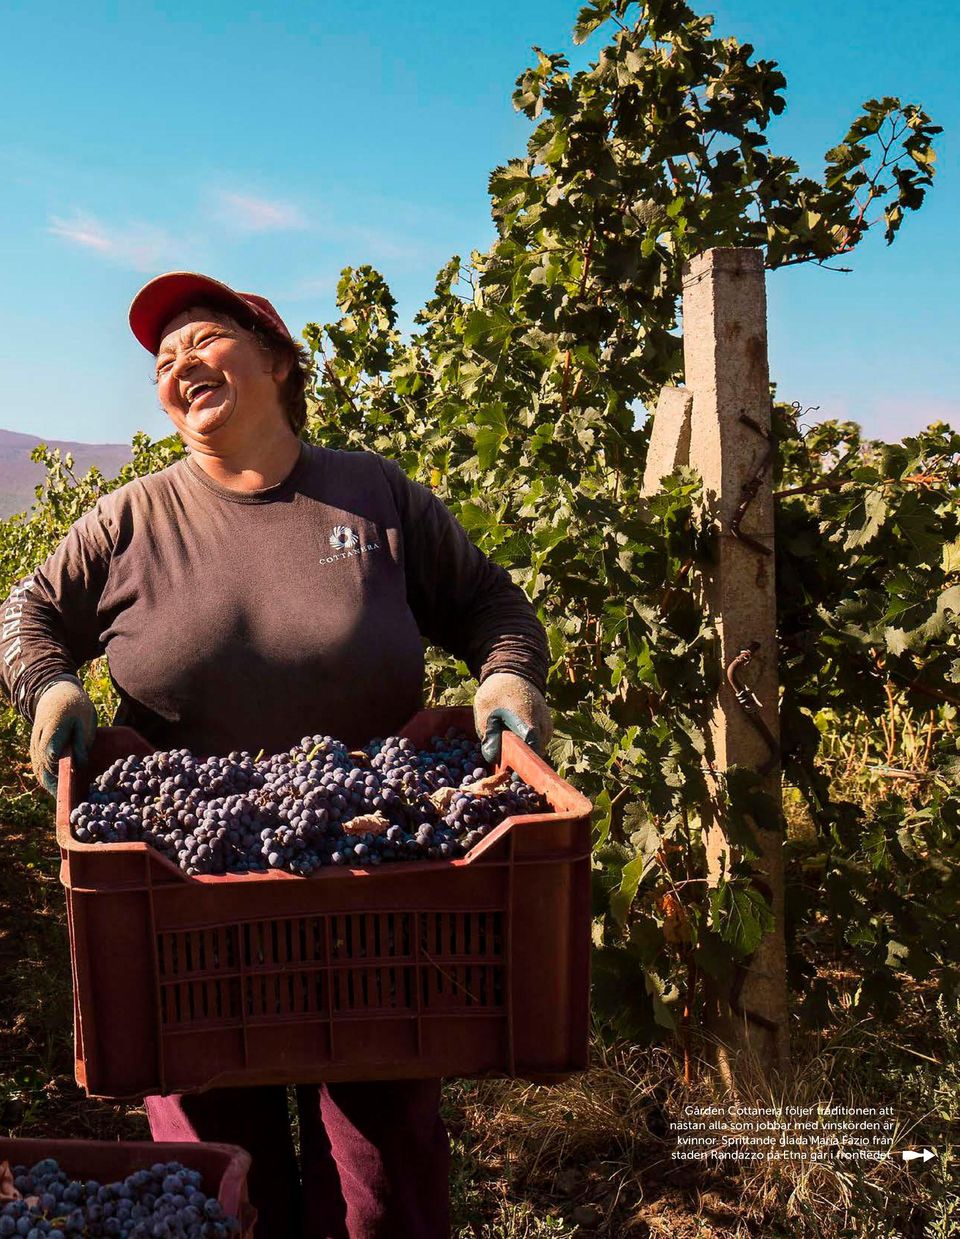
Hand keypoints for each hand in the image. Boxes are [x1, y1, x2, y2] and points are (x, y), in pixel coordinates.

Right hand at [30, 676, 97, 795]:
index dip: (64, 779)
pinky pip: (40, 769)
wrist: (54, 695)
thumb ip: (80, 742)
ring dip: (53, 788)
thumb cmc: (75, 707)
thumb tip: (78, 764)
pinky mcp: (35, 751)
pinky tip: (62, 788)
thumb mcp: (84, 721)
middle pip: (45, 773)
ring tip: (69, 801)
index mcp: (52, 736)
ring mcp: (34, 749)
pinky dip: (49, 780)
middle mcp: (39, 746)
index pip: (54, 763)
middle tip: (74, 804)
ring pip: (40, 774)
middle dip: (58, 790)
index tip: (75, 792)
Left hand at [473, 671, 552, 762]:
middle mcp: (542, 726)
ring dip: (526, 755)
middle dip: (522, 764)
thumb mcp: (485, 709)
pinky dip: (530, 747)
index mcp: (527, 721)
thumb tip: (493, 756)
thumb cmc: (498, 691)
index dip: (520, 767)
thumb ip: (489, 733)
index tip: (509, 776)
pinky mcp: (548, 725)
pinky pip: (540, 743)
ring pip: (539, 750)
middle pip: (535, 755)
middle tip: (506, 770)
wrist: (515, 673)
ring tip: (510, 756)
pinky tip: (517, 746)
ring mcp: (548, 726)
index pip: (529, 752)